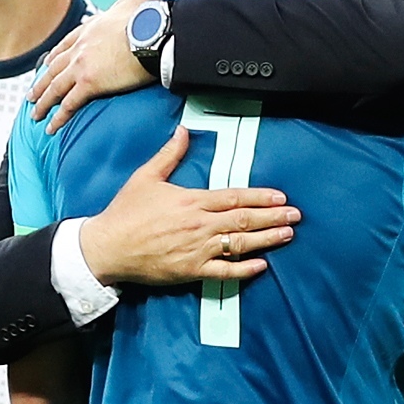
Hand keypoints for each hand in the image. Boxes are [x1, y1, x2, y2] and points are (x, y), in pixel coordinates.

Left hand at [29, 0, 158, 133]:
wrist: (150, 32)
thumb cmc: (147, 18)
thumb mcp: (133, 3)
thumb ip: (127, 4)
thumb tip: (136, 3)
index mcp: (89, 30)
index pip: (66, 45)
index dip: (54, 56)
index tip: (47, 64)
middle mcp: (80, 48)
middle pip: (54, 68)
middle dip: (41, 83)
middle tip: (32, 95)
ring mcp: (81, 66)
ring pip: (55, 88)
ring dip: (43, 102)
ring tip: (36, 114)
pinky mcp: (89, 84)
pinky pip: (68, 104)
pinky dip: (58, 117)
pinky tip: (51, 127)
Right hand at [78, 126, 298, 284]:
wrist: (107, 247)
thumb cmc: (126, 212)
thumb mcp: (146, 177)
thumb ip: (169, 154)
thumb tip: (183, 131)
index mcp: (192, 201)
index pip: (234, 197)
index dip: (260, 197)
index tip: (281, 197)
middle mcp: (200, 225)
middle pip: (243, 220)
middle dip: (272, 217)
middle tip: (296, 217)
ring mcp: (197, 250)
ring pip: (239, 244)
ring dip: (266, 240)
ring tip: (287, 236)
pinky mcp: (191, 271)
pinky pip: (223, 272)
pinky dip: (244, 270)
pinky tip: (261, 266)